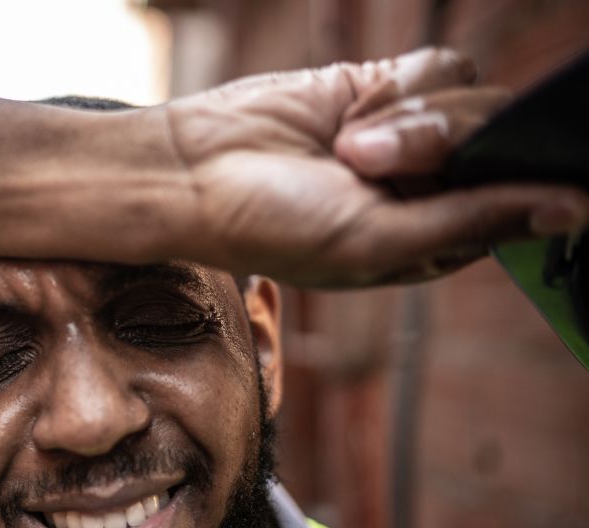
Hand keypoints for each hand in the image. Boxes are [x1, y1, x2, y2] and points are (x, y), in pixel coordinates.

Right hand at [157, 48, 588, 286]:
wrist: (195, 171)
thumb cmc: (274, 227)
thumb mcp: (379, 240)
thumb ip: (474, 220)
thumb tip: (571, 209)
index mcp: (440, 238)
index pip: (520, 198)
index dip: (517, 180)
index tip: (487, 172)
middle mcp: (434, 186)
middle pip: (497, 142)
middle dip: (439, 148)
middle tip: (369, 165)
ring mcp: (411, 133)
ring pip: (471, 99)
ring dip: (411, 120)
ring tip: (347, 147)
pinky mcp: (384, 87)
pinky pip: (435, 66)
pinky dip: (396, 89)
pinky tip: (348, 118)